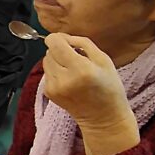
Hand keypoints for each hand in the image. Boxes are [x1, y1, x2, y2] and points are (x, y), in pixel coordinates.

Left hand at [42, 33, 139, 154]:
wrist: (104, 118)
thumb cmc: (109, 87)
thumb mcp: (104, 60)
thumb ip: (82, 43)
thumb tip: (64, 37)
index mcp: (81, 69)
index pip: (54, 43)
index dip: (58, 38)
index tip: (67, 41)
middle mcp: (64, 79)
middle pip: (49, 51)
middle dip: (60, 50)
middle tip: (76, 58)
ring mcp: (54, 87)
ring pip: (46, 61)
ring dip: (56, 61)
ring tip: (73, 70)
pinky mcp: (49, 93)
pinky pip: (46, 72)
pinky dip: (55, 72)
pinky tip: (69, 79)